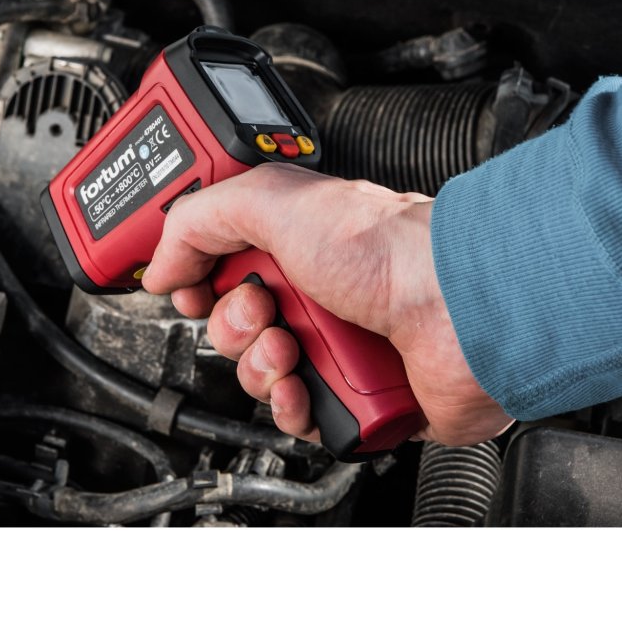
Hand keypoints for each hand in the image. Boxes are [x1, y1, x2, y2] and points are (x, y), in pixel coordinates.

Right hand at [142, 163, 512, 445]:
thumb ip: (203, 218)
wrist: (459, 310)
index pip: (223, 265)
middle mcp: (316, 292)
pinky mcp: (356, 396)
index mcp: (296, 242)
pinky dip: (293, 408)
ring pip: (260, 376)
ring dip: (261, 369)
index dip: (199, 282)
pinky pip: (298, 417)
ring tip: (293, 352)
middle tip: (264, 313)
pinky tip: (307, 391)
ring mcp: (337, 345)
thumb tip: (162, 261)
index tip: (193, 289)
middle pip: (234, 327)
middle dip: (233, 327)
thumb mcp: (277, 202)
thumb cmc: (392, 250)